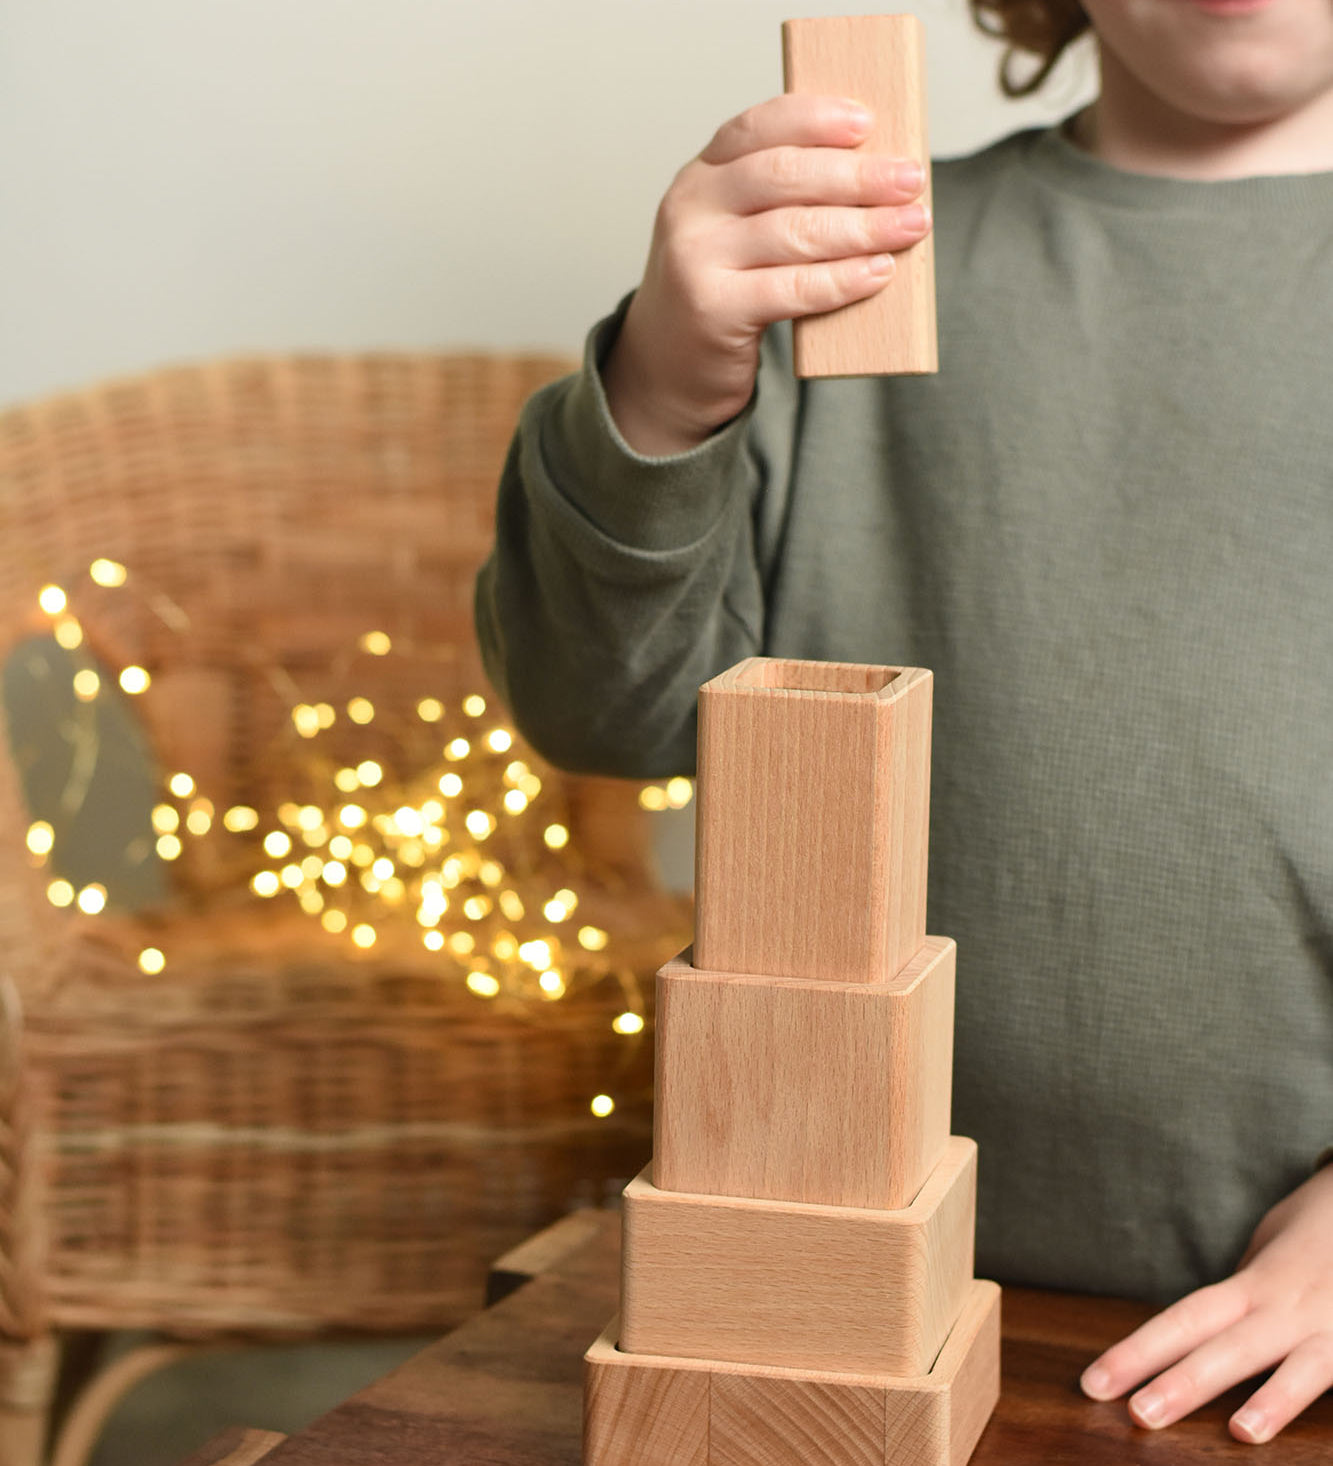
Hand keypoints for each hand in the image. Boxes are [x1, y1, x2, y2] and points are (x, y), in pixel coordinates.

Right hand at [602, 94, 930, 454]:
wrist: (665, 370)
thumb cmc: (719, 294)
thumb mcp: (732, 232)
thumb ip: (779, 202)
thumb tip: (876, 181)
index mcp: (700, 176)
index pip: (758, 128)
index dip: (814, 119)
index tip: (866, 122)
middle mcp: (691, 209)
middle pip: (783, 175)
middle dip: (856, 175)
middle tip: (910, 179)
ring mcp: (697, 259)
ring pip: (793, 230)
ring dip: (863, 226)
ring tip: (910, 225)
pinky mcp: (713, 310)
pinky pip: (792, 288)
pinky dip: (842, 279)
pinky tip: (878, 271)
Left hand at [1080, 1163, 1332, 1442]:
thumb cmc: (1317, 1228)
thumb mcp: (1268, 1250)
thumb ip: (1242, 1290)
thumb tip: (1209, 1324)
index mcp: (1251, 1285)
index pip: (1183, 1320)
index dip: (1138, 1352)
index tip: (1093, 1384)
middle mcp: (1284, 1307)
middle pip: (1226, 1345)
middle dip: (1182, 1383)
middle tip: (1136, 1417)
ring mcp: (1331, 1326)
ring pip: (1299, 1367)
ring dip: (1269, 1401)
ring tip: (1239, 1435)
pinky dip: (1316, 1393)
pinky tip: (1303, 1423)